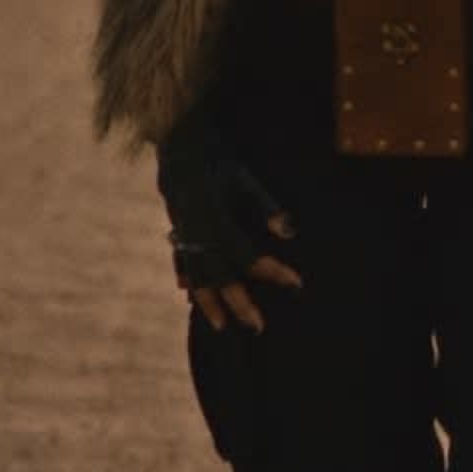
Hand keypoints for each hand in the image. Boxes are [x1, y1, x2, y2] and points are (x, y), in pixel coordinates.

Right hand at [154, 104, 303, 331]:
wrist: (178, 145)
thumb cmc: (217, 160)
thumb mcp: (244, 178)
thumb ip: (266, 206)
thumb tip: (289, 233)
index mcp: (215, 217)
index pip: (246, 253)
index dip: (271, 270)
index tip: (296, 283)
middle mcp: (196, 231)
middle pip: (219, 274)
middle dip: (239, 301)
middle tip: (259, 327)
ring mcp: (183, 233)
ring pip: (196, 275)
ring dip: (209, 302)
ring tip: (222, 326)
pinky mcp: (176, 229)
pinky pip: (181, 260)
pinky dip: (187, 277)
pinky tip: (188, 294)